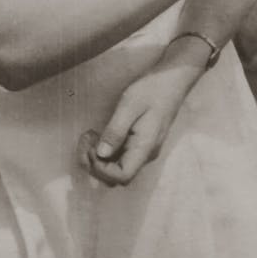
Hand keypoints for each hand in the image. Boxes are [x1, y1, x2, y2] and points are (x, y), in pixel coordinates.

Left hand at [78, 62, 197, 186]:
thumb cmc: (152, 89)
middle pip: (116, 178)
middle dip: (94, 165)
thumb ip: (115, 130)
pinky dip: (103, 151)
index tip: (91, 148)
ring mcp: (141, 150)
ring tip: (89, 136)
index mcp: (145, 148)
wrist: (171, 80)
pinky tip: (96, 135)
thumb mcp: (130, 105)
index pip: (122, 176)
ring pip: (115, 169)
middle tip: (85, 140)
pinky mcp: (137, 143)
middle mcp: (144, 155)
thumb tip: (101, 154)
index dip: (101, 169)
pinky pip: (118, 157)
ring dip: (96, 159)